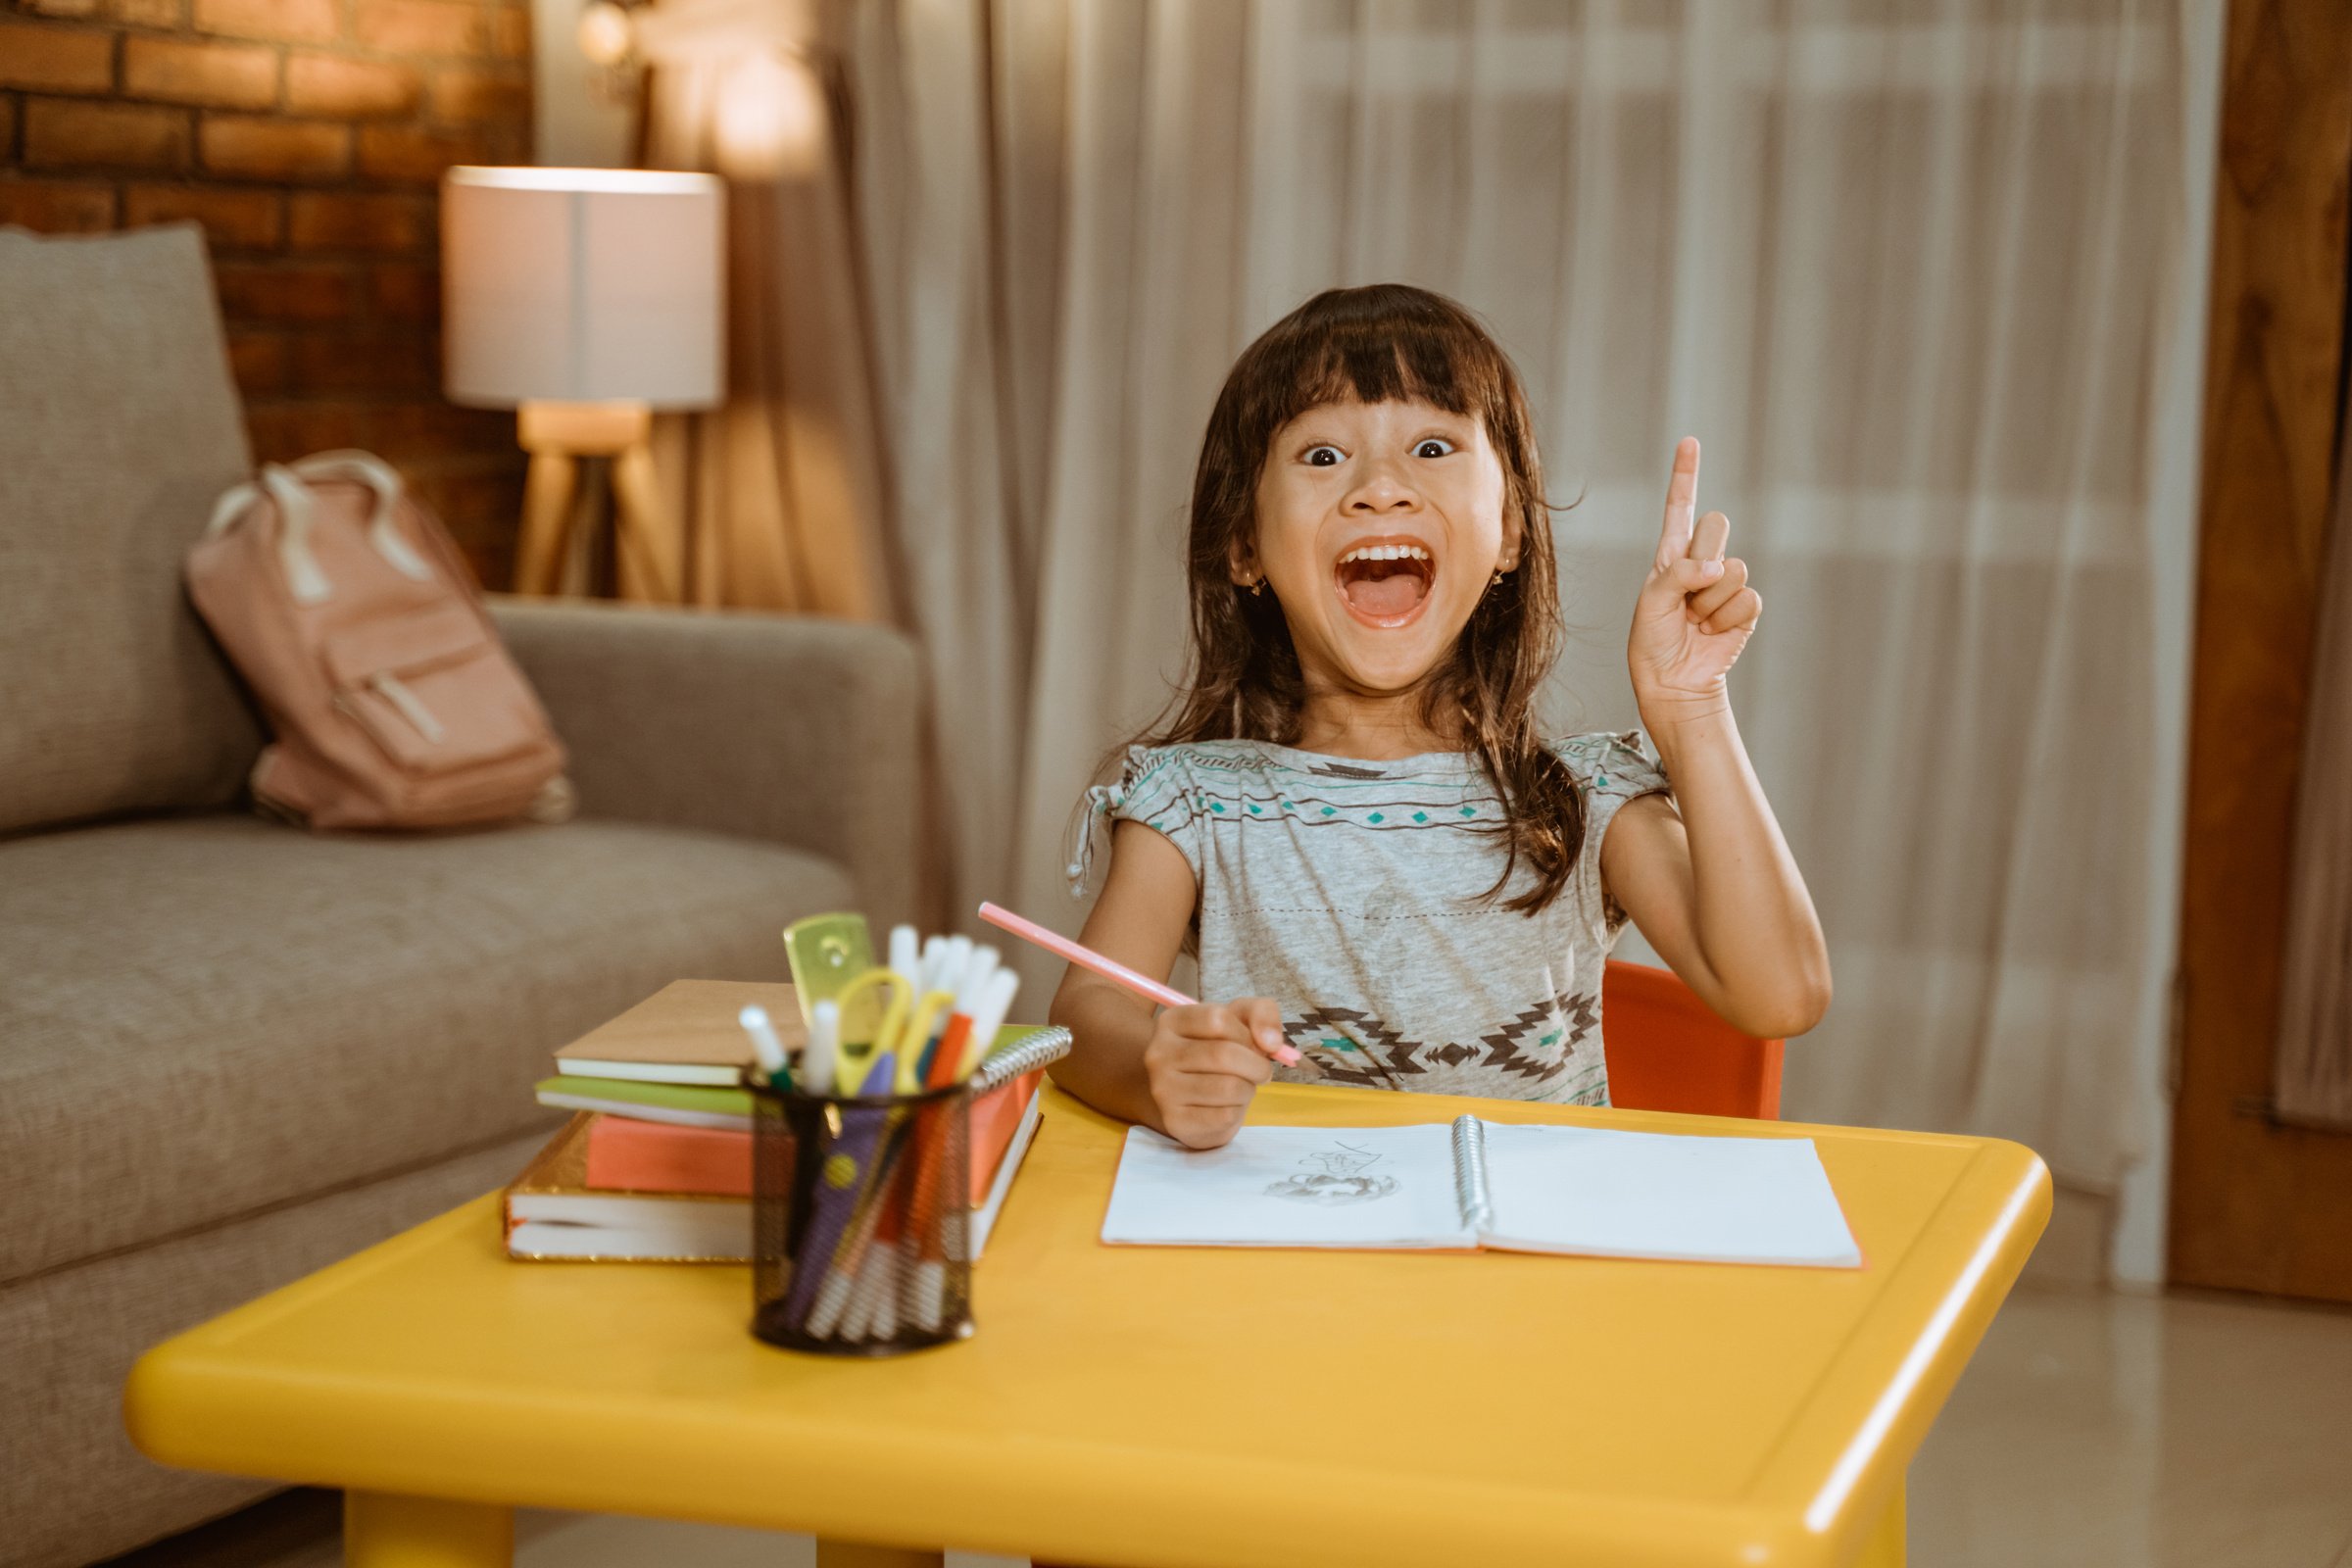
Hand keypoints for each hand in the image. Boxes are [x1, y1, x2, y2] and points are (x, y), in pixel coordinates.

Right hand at [1142, 999, 1285, 1149]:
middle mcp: (1159, 1053)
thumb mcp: (1240, 1020)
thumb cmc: (1218, 1051)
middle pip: (1223, 1054)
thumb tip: (1272, 1042)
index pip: (1217, 1018)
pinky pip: (1225, 1116)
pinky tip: (1230, 1106)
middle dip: (1256, 1065)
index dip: (1246, 1033)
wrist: (1192, 1097)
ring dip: (1248, 1089)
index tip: (1254, 1044)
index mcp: (1172, 1021)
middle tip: (1261, 1072)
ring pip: (1228, 1088)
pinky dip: (1239, 1111)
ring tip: (1242, 1087)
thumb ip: (1262, 1014)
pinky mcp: (1175, 1121)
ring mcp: (1163, 1089)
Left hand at [1627, 437, 1761, 725]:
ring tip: (1694, 621)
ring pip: (1732, 567)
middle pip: (1716, 524)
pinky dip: (1726, 619)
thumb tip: (1717, 569)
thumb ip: (1678, 576)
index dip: (1686, 474)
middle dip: (1701, 555)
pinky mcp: (1744, 608)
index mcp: (1670, 554)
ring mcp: (1724, 584)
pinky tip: (1711, 632)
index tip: (1689, 442)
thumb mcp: (1651, 603)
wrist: (1673, 681)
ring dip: (1709, 600)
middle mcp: (1700, 562)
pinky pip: (1747, 598)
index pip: (1680, 507)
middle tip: (1687, 592)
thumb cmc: (1653, 641)